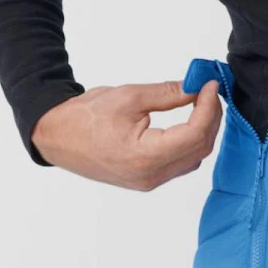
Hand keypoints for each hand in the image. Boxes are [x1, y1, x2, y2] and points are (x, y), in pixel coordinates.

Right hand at [30, 79, 222, 187]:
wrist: (56, 137)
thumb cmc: (84, 117)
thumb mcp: (129, 96)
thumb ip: (168, 93)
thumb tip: (196, 87)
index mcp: (145, 157)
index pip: (194, 134)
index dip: (209, 107)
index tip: (210, 85)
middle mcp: (150, 176)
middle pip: (199, 149)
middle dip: (210, 118)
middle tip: (209, 91)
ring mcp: (149, 182)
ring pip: (193, 158)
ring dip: (202, 131)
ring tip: (202, 104)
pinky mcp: (146, 180)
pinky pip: (180, 164)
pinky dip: (190, 142)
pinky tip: (189, 122)